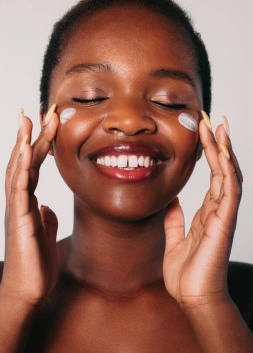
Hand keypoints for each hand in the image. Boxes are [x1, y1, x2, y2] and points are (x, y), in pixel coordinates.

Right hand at [1, 106, 58, 305]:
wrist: (28, 289)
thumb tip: (47, 206)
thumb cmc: (35, 262)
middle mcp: (20, 199)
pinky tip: (25, 149)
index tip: (47, 121)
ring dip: (24, 142)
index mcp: (28, 200)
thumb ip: (44, 216)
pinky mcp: (19, 218)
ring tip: (29, 119)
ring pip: (18, 168)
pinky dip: (22, 167)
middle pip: (25, 160)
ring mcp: (17, 207)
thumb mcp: (44, 233)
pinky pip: (19, 188)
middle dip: (34, 134)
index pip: (33, 165)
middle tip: (42, 109)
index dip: (40, 143)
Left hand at [163, 114, 242, 307]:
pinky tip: (222, 154)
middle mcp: (219, 209)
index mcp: (208, 212)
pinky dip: (227, 171)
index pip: (212, 175)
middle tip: (212, 120)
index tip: (201, 131)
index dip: (208, 153)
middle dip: (217, 143)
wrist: (192, 297)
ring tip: (218, 128)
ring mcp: (224, 215)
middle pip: (222, 169)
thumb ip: (175, 218)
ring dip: (224, 150)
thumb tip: (172, 199)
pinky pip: (229, 192)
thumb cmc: (187, 272)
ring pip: (229, 175)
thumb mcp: (175, 237)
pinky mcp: (225, 223)